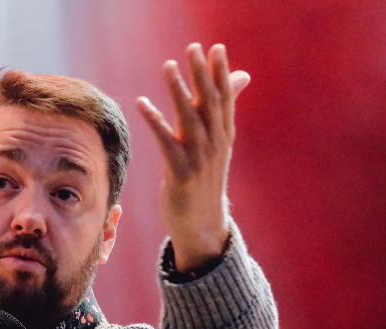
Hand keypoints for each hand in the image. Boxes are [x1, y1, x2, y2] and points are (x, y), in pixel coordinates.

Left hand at [137, 43, 249, 270]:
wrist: (202, 224)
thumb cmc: (205, 180)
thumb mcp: (218, 144)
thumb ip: (224, 110)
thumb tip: (242, 76)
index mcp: (224, 135)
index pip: (225, 98)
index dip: (221, 72)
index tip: (216, 47)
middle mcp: (215, 144)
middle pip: (210, 103)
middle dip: (202, 74)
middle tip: (194, 47)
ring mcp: (199, 159)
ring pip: (190, 119)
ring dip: (179, 91)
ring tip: (168, 66)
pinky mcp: (181, 174)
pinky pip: (166, 143)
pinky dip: (155, 121)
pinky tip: (143, 103)